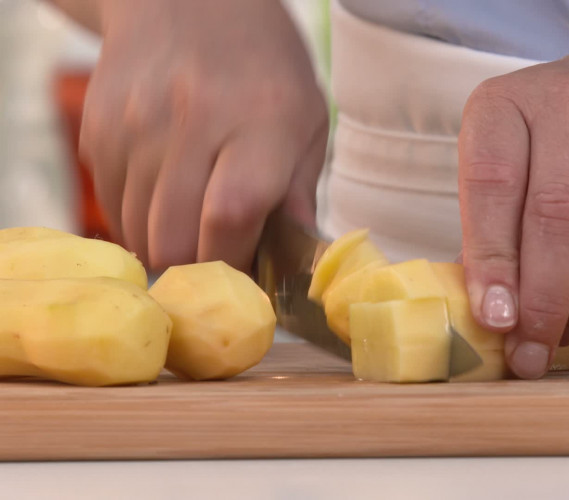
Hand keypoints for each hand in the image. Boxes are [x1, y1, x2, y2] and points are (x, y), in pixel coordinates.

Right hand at [81, 0, 327, 270]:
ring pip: (138, 232)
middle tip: (222, 255)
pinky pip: (111, 206)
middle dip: (201, 268)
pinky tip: (167, 195)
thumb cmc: (263, 66)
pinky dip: (139, 219)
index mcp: (259, 121)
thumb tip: (297, 262)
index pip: (230, 216)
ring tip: (196, 222)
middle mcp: (190, 120)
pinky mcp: (97, 129)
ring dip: (168, 246)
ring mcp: (134, 124)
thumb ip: (299, 194)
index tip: (249, 271)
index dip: (236, 261)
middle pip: (175, 238)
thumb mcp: (306, 120)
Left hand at [458, 42, 568, 378]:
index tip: (494, 320)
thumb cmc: (564, 137)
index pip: (491, 185)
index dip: (491, 260)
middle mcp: (565, 102)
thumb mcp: (513, 158)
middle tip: (532, 353)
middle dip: (543, 299)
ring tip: (568, 330)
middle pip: (557, 215)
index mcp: (503, 105)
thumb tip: (490, 312)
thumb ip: (494, 222)